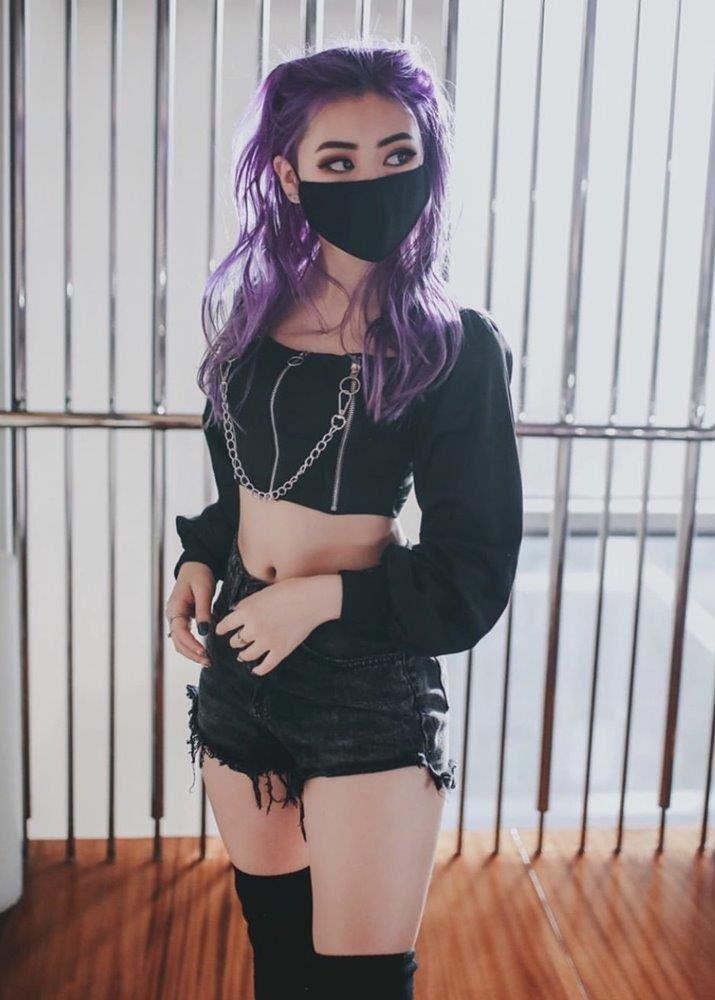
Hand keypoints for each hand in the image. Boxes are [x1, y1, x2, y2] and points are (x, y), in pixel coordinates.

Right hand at [165, 561, 215, 666]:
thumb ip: (203, 611)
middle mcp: (172, 615)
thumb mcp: (204, 591)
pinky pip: (184, 637)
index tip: (203, 653)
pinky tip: (202, 652)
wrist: (196, 565)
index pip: (179, 632)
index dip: (191, 644)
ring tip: (207, 661)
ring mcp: (176, 618)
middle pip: (177, 642)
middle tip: (208, 662)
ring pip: (180, 642)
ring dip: (191, 653)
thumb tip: (204, 632)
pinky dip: (192, 646)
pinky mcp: (182, 619)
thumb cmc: (199, 575)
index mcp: (174, 608)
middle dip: (191, 654)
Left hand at [214, 573, 342, 675]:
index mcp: (247, 611)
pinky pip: (265, 666)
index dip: (221, 629)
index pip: (225, 625)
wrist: (313, 599)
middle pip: (235, 642)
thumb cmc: (290, 589)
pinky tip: (255, 670)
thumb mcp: (263, 592)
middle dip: (234, 641)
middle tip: (236, 641)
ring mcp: (268, 641)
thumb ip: (247, 603)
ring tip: (242, 656)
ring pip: (247, 655)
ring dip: (243, 656)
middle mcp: (254, 628)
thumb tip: (235, 611)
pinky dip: (258, 670)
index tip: (220, 631)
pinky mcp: (281, 650)